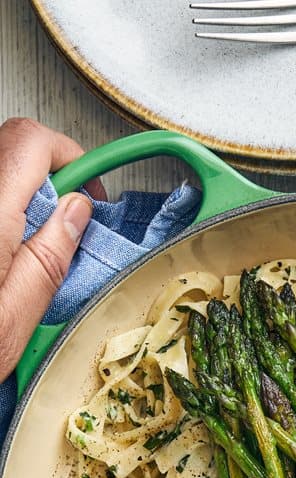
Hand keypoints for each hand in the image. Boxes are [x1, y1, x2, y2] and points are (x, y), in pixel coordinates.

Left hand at [0, 117, 101, 382]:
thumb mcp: (14, 318)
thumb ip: (48, 256)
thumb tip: (76, 212)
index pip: (31, 142)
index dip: (69, 158)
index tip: (89, 195)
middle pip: (8, 148)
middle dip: (46, 174)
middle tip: (67, 221)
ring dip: (19, 195)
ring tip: (31, 244)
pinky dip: (1, 214)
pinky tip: (3, 252)